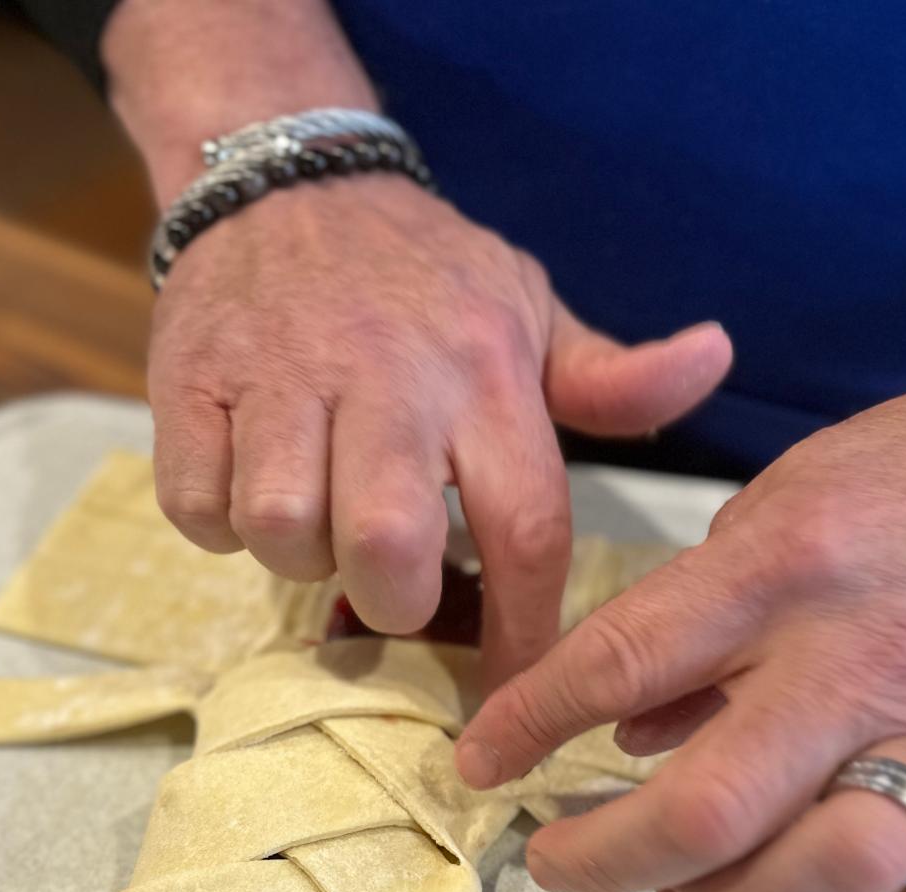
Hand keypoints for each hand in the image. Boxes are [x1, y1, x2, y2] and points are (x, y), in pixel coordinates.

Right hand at [146, 172, 732, 681]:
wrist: (289, 181)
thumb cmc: (424, 275)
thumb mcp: (528, 309)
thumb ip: (612, 374)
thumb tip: (715, 357)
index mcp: (485, 374)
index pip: (526, 528)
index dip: (524, 634)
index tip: (516, 696)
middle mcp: (389, 377)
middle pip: (389, 544)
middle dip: (391, 600)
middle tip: (390, 587)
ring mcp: (282, 377)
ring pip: (282, 527)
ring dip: (298, 555)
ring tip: (316, 521)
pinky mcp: (190, 380)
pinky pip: (199, 505)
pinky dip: (218, 522)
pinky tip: (249, 485)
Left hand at [454, 386, 905, 891]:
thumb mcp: (776, 505)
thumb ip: (698, 622)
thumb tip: (627, 737)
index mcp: (783, 571)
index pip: (620, 665)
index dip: (527, 726)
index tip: (481, 763)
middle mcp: (858, 663)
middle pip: (708, 809)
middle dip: (601, 857)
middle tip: (558, 863)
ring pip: (831, 873)